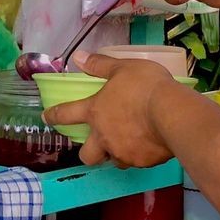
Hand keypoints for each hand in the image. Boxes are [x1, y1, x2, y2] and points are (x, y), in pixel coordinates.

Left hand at [43, 55, 176, 167]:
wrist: (172, 113)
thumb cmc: (145, 86)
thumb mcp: (122, 68)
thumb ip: (100, 65)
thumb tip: (78, 57)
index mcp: (95, 112)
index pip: (66, 114)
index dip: (54, 115)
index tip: (47, 118)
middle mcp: (104, 137)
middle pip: (87, 155)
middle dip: (89, 153)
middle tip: (99, 144)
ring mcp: (123, 152)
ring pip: (114, 160)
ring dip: (117, 153)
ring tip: (131, 142)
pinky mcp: (142, 162)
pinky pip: (137, 161)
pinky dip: (141, 154)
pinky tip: (151, 144)